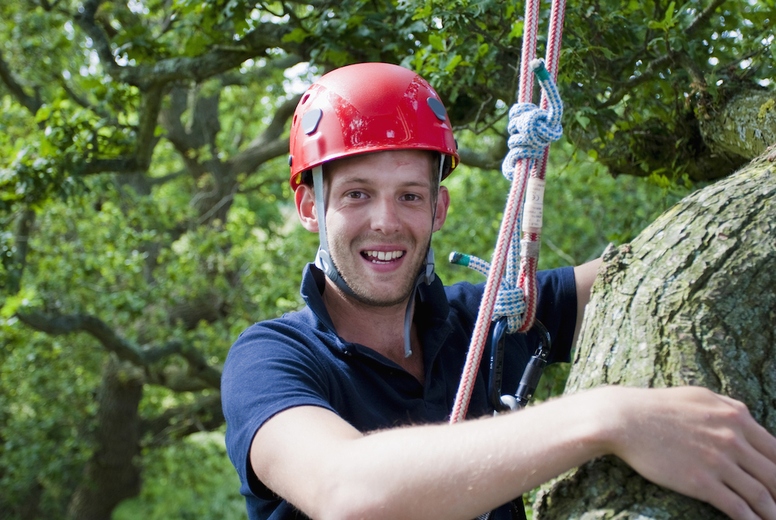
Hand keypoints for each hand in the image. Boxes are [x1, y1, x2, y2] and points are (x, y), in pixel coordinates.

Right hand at [604, 386, 775, 519]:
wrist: (624, 419)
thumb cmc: (657, 406)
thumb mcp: (699, 396)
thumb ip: (728, 407)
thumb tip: (747, 417)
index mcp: (736, 416)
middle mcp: (733, 438)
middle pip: (774, 474)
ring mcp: (718, 461)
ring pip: (761, 494)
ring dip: (772, 511)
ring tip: (774, 519)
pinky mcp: (701, 483)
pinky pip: (738, 508)